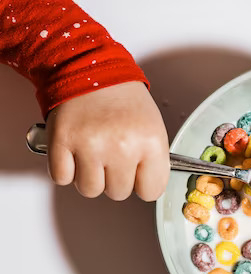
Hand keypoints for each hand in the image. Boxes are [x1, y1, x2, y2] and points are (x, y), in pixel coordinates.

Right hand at [46, 81, 169, 200]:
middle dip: (115, 178)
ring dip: (90, 176)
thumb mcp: (154, 128)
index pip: (151, 192)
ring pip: (90, 190)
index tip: (138, 173)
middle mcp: (122, 146)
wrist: (91, 69)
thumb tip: (149, 188)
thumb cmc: (124, 100)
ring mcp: (91, 145)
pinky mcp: (62, 142)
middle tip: (113, 155)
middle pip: (118, 193)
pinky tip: (75, 151)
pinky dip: (66, 169)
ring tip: (94, 152)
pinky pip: (62, 178)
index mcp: (150, 142)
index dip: (143, 184)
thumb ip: (154, 161)